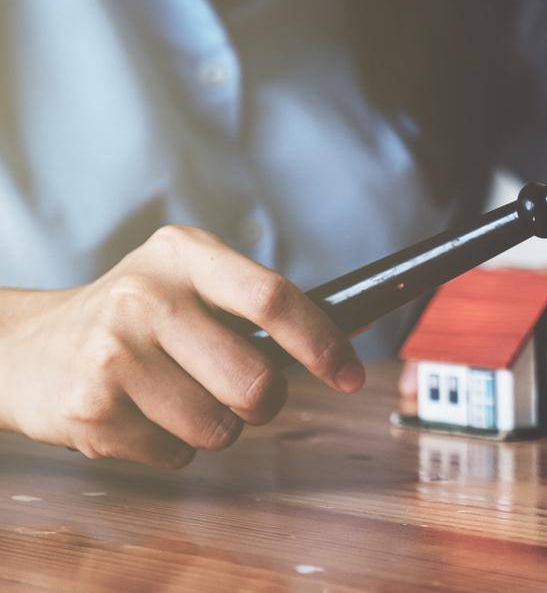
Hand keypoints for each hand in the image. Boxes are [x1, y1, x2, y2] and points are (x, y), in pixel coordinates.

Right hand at [0, 226, 362, 467]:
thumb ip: (260, 306)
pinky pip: (175, 454)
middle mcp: (144, 297)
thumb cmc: (134, 318)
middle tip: (245, 395)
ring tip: (177, 398)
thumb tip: (350, 337)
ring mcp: (112, 354)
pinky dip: (171, 446)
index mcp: (184, 255)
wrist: (26, 347)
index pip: (273, 298)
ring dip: (214, 427)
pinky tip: (140, 414)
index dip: (323, 343)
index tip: (351, 376)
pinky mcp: (89, 410)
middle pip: (255, 382)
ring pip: (219, 427)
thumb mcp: (189, 282)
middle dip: (264, 402)